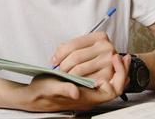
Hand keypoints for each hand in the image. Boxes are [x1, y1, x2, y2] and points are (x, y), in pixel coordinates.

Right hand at [15, 54, 130, 111]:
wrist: (31, 96)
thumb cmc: (40, 93)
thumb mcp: (50, 89)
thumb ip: (64, 90)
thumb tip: (76, 93)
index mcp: (85, 99)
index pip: (112, 91)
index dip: (119, 76)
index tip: (117, 58)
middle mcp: (89, 98)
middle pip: (115, 87)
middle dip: (121, 71)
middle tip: (123, 55)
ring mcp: (87, 93)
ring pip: (109, 83)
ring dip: (115, 70)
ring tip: (118, 56)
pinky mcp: (82, 87)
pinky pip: (101, 80)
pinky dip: (106, 71)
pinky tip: (106, 62)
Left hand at [50, 31, 117, 83]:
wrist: (113, 71)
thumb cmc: (94, 58)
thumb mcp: (83, 48)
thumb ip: (69, 49)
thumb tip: (55, 58)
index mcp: (100, 36)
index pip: (74, 44)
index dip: (60, 54)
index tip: (54, 61)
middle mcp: (107, 47)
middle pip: (76, 56)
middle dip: (63, 66)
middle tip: (60, 71)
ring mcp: (109, 61)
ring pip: (79, 69)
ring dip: (69, 75)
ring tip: (66, 76)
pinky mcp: (109, 75)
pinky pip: (86, 80)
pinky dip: (78, 83)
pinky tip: (75, 82)